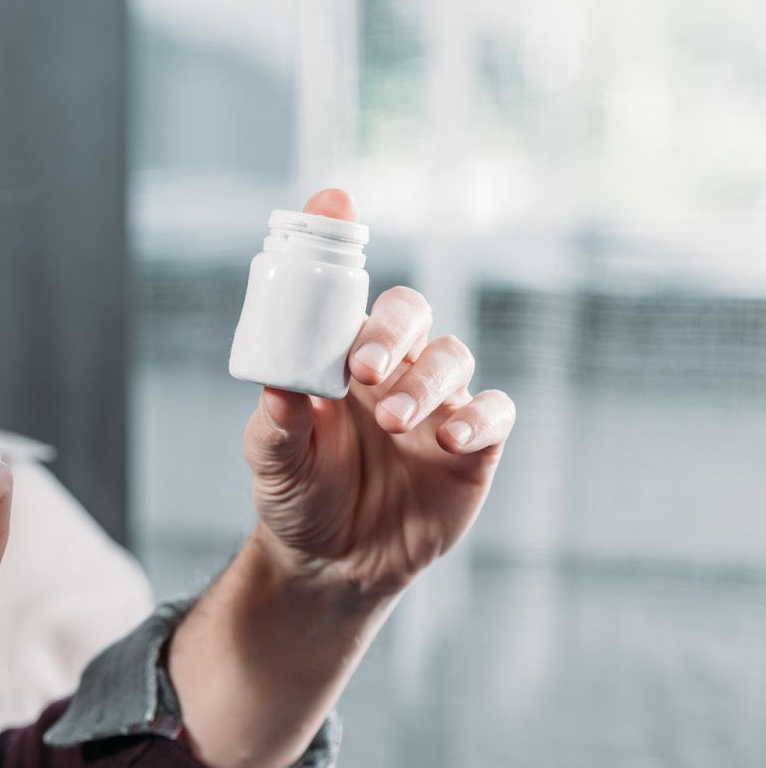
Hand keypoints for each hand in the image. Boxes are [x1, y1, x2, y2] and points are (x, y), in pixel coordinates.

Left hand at [245, 188, 516, 594]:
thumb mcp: (273, 461)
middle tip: (365, 370)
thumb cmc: (297, 496)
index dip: (344, 238)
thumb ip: (276, 423)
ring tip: (395, 421)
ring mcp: (437, 403)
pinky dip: (479, 417)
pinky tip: (450, 439)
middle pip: (413, 313)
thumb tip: (277, 383)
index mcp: (341, 356)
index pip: (351, 290)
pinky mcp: (473, 446)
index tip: (334, 204)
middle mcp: (395, 368)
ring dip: (426, 382)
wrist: (333, 563)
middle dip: (394, 331)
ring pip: (453, 359)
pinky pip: (494, 413)